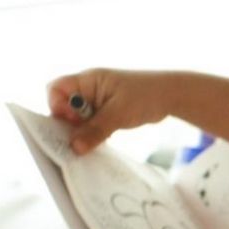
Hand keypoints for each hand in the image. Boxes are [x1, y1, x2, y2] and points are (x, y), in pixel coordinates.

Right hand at [47, 69, 170, 154]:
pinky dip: (92, 134)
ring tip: (91, 142)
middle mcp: (89, 89)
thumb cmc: (146, 96)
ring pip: (77, 119)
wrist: (172, 96)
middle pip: (64, 106)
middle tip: (79, 138)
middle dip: (68, 123)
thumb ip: (96, 130)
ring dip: (82, 131)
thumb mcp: (119, 113)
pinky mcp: (106, 113)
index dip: (57, 106)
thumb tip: (74, 148)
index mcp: (88, 80)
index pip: (56, 89)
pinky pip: (90, 125)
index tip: (70, 121)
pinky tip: (100, 143)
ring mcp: (97, 101)